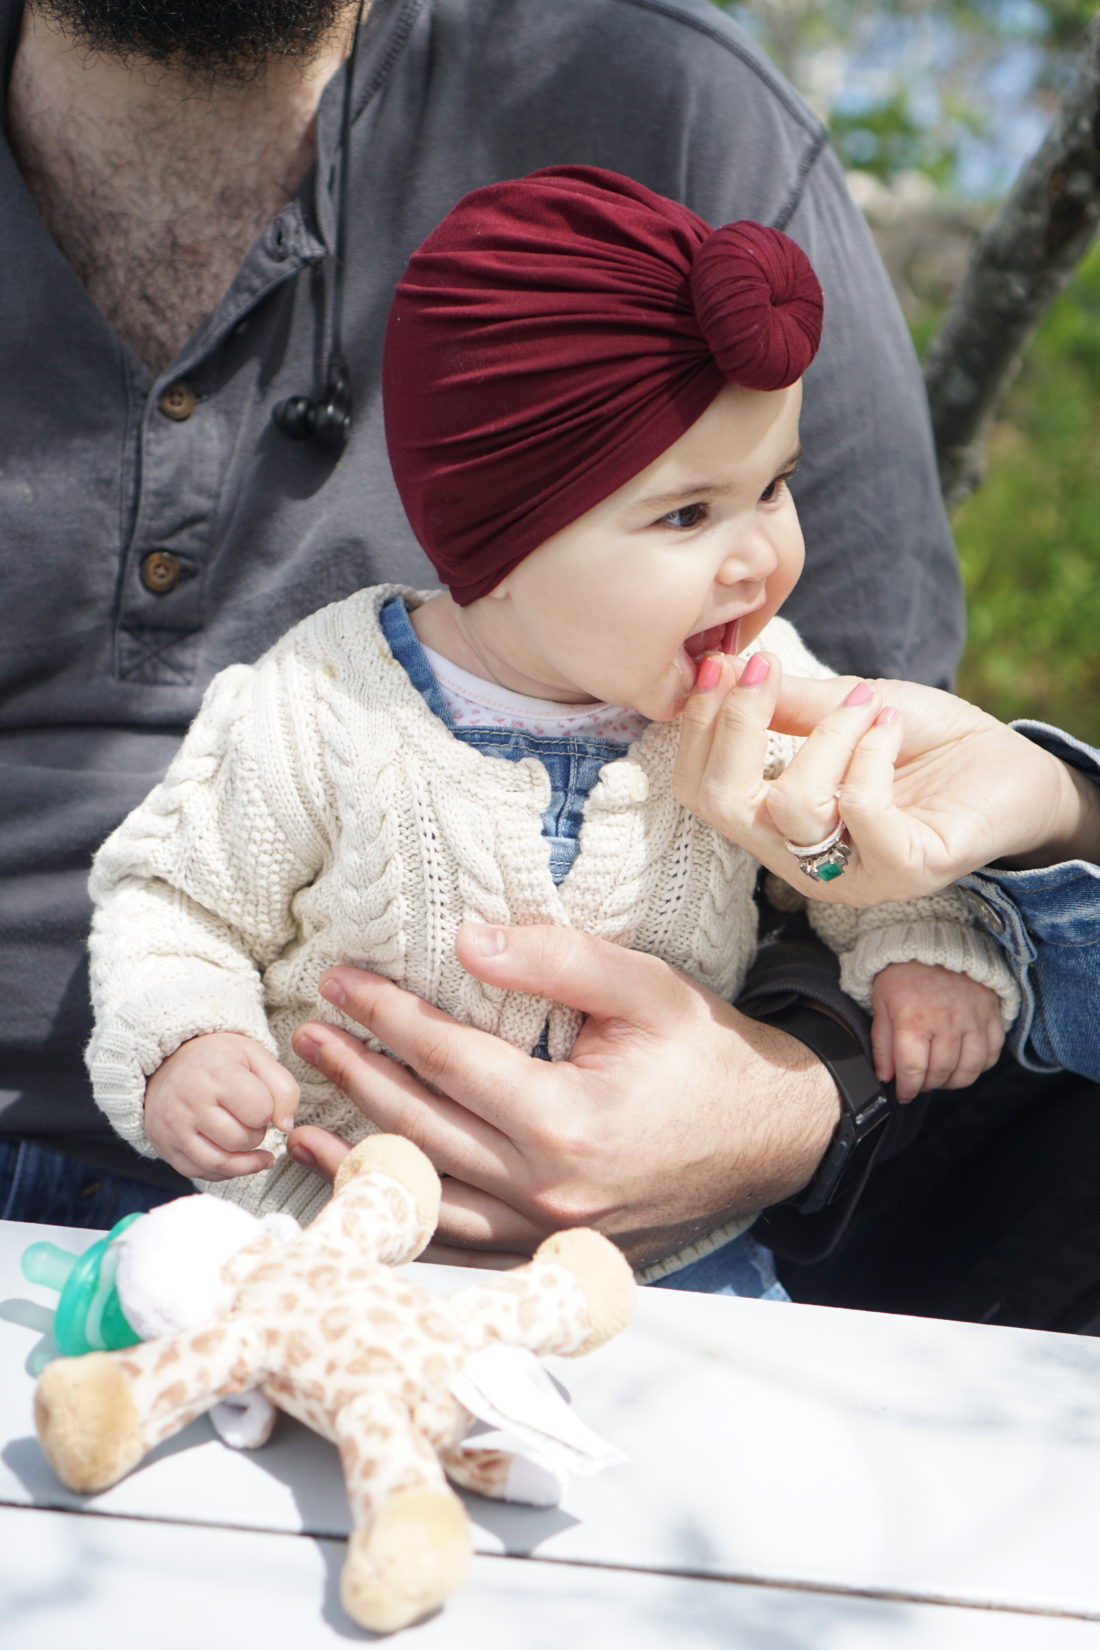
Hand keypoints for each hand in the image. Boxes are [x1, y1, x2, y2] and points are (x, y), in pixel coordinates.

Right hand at [144, 1031, 299, 1179]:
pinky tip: (234, 1157)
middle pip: (241, 1140)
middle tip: (251, 1120)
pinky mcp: (165, 1146)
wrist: (169, 1063)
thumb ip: (283, 1088)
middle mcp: (190, 1101)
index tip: (261, 1102)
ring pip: (220, 1163)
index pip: (259, 1111)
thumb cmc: (220, 1060)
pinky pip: (201, 1173)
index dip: (268, 1111)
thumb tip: (286, 1127)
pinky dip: (224, 1171)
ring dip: (245, 1160)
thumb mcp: (256, 1057)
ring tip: (253, 1147)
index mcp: (217, 1073)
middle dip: (256, 1134)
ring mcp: (174, 1127)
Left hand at [286, 924, 840, 1270]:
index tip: (340, 982)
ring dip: (359, 1160)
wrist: (777, 1138)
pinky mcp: (556, 1254)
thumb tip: (466, 940)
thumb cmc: (713, 1058)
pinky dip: (408, 1220)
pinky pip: (462, 1246)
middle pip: (423, 1128)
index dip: (386, 1016)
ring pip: (429, 1199)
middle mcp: (549, 1190)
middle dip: (357, 1075)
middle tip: (308, 1036)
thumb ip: (556, 961)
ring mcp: (549, 1234)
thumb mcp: (648, 989)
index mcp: (569, 1122)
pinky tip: (372, 1195)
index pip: (449, 1060)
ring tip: (304, 1125)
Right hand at [674, 653, 1096, 903]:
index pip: (700, 789)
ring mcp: (852, 876)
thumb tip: (723, 669)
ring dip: (829, 734)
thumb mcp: (844, 708)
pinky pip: (861, 811)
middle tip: (766, 671)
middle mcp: (802, 862)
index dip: (699, 724)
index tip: (724, 661)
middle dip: (735, 726)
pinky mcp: (904, 871)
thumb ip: (785, 704)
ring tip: (871, 706)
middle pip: (722, 806)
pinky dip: (872, 753)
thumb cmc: (923, 742)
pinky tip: (894, 728)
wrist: (1010, 765)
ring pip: (792, 804)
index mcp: (775, 827)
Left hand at [871, 962, 1004, 1100]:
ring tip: (941, 1076)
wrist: (934, 941)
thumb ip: (882, 1043)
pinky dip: (979, 1066)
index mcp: (913, 1020)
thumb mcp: (881, 1004)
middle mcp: (945, 1022)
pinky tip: (964, 1063)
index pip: (913, 1070)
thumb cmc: (903, 973)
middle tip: (919, 1082)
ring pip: (969, 1069)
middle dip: (927, 1084)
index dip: (907, 1089)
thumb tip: (885, 1077)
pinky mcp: (991, 1015)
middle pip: (940, 1073)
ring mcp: (972, 1019)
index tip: (903, 1093)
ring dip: (953, 1081)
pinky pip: (992, 1054)